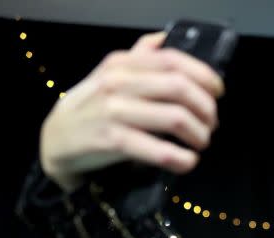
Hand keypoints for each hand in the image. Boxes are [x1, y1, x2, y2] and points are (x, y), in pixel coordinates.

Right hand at [39, 32, 224, 191]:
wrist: (55, 139)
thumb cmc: (92, 108)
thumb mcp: (110, 76)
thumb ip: (138, 58)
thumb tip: (162, 39)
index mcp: (122, 64)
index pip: (173, 60)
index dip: (204, 76)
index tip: (218, 92)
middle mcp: (118, 83)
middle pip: (180, 88)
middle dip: (206, 108)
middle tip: (211, 123)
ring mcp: (114, 112)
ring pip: (175, 118)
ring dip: (199, 134)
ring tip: (200, 143)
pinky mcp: (112, 141)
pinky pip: (159, 150)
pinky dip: (181, 159)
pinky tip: (187, 162)